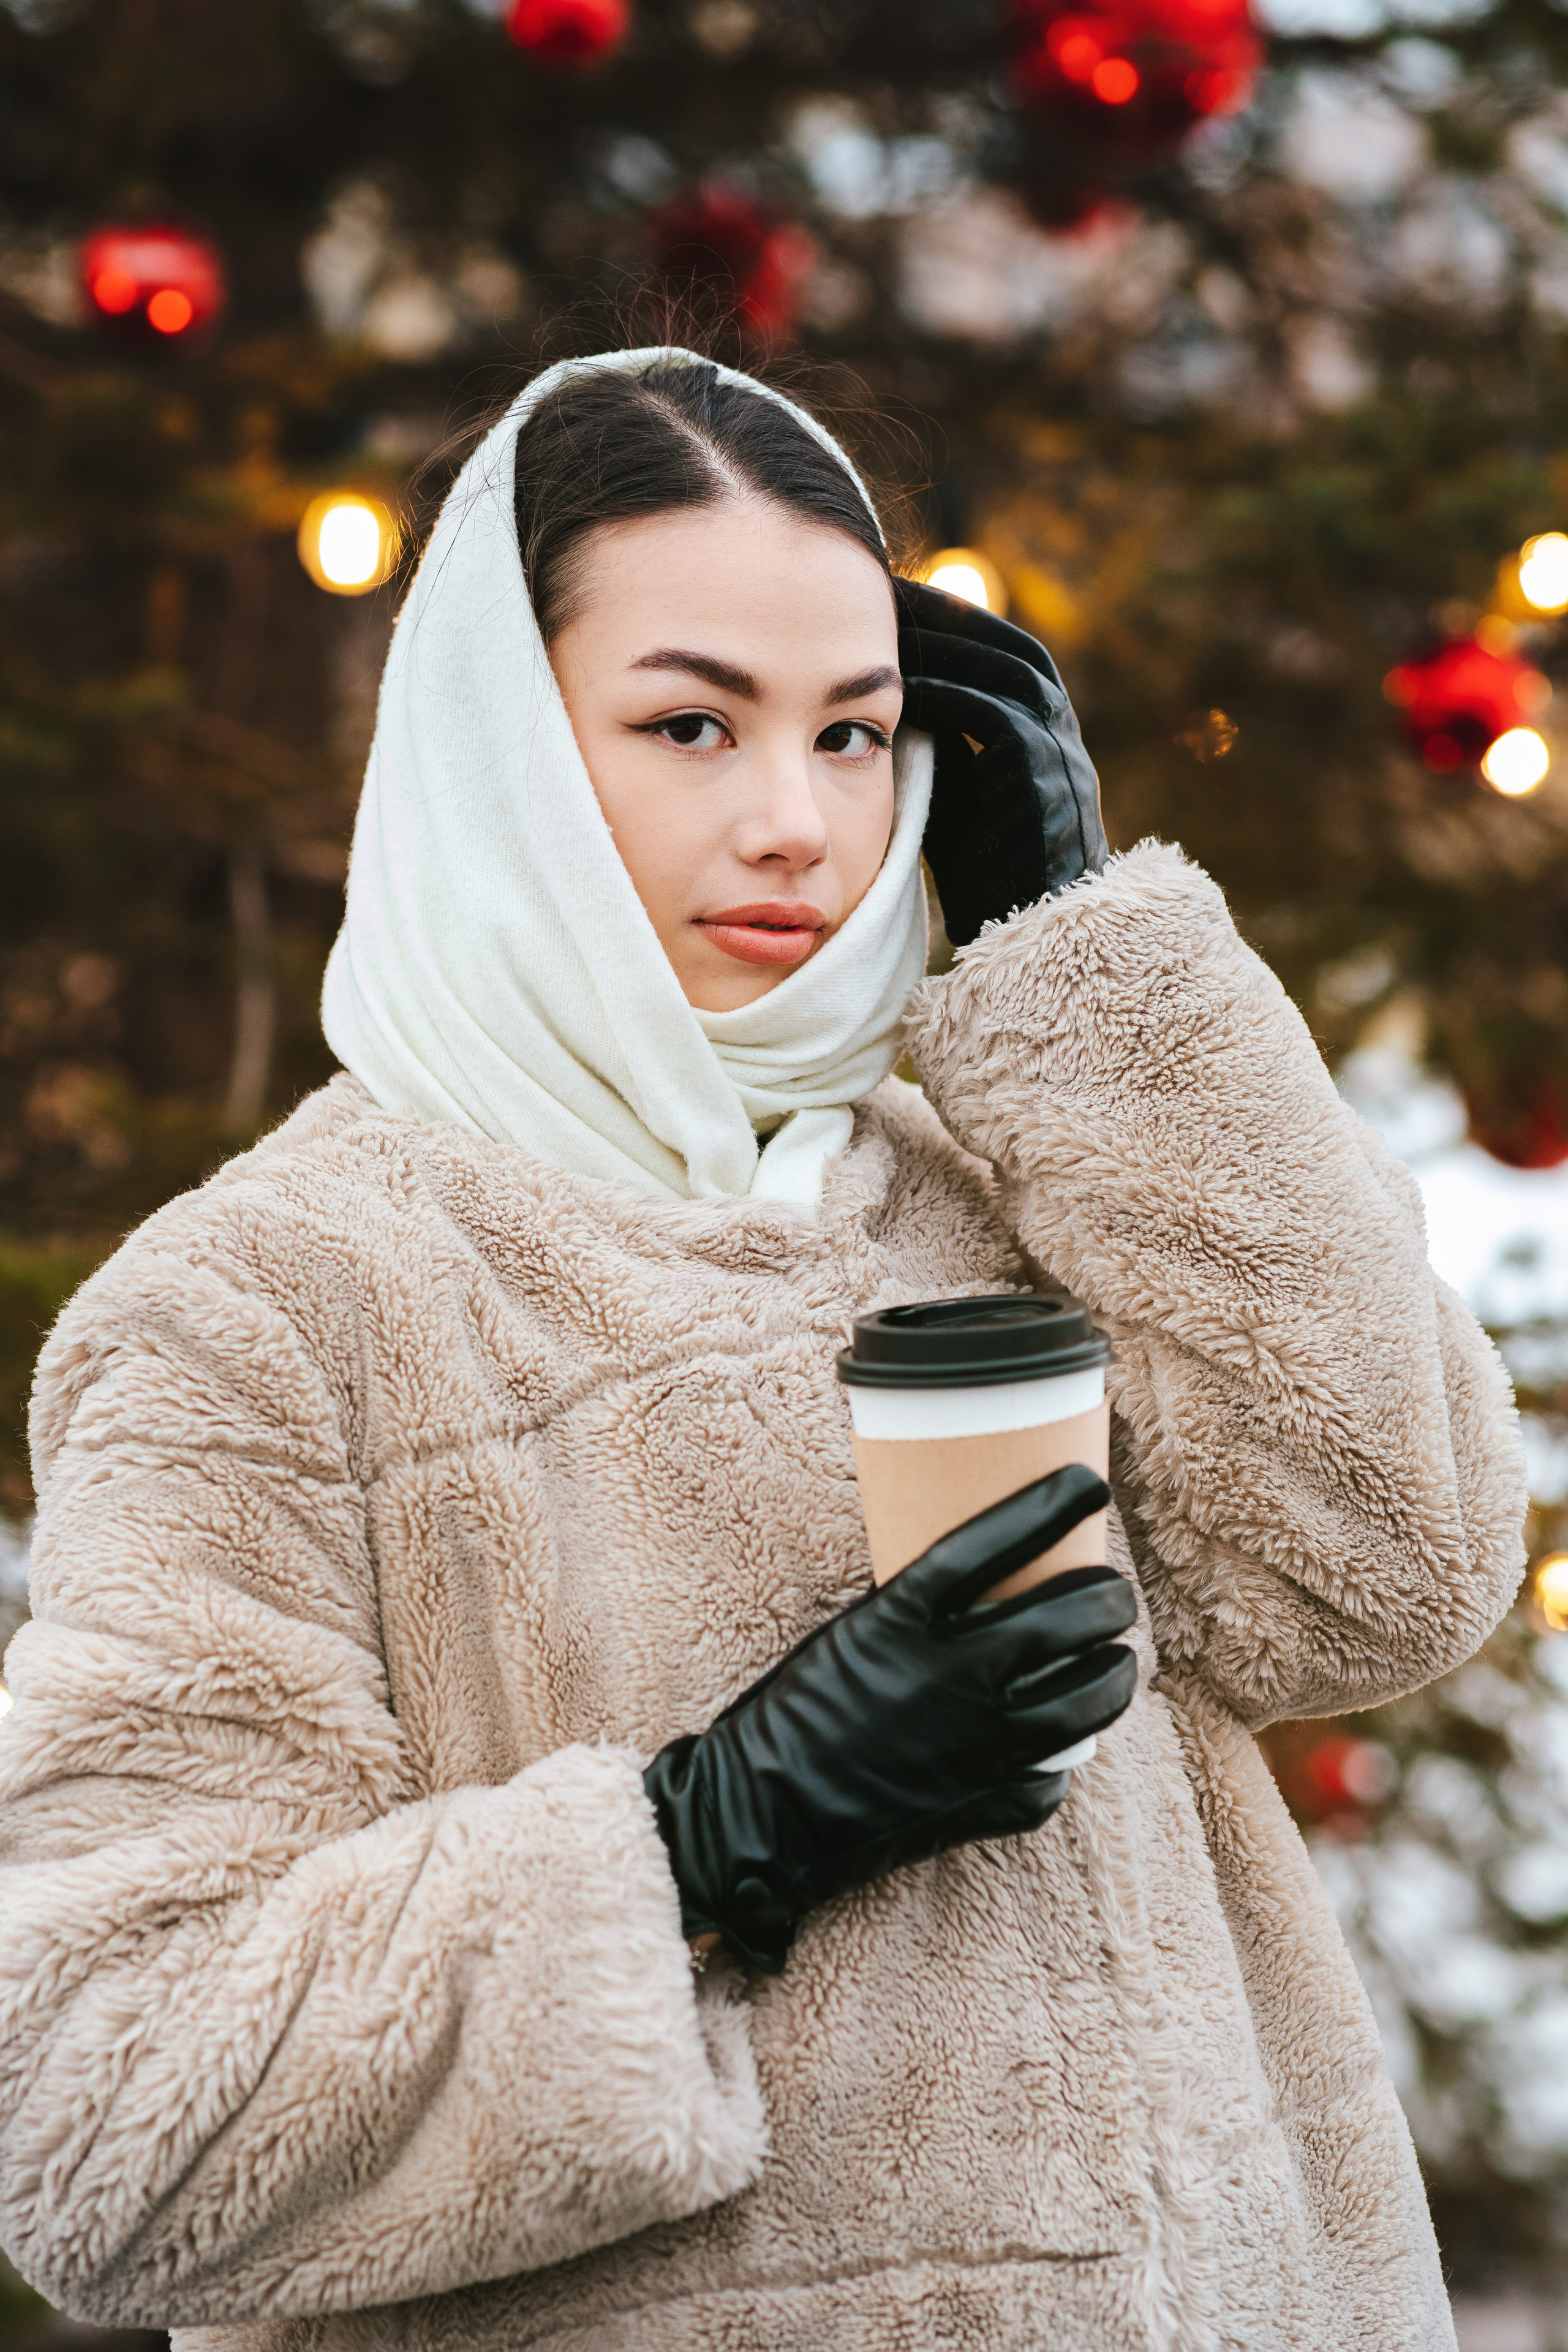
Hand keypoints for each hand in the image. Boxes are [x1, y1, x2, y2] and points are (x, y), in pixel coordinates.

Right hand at [643, 1464, 1137, 1972]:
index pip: (991, 1545)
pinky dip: (1062, 1758)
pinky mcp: (982, 1802)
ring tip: (1117, 1660)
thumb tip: (989, 1582)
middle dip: (1108, 1597)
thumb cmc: (796, 1711)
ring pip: (1084, 1702)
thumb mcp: (849, 1634)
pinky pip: (1050, 1776)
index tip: (1089, 1484)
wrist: (763, 1813)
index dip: (1048, 1508)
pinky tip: (1063, 1739)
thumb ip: (917, 1609)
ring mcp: (973, 1745)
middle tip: (1113, 1590)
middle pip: (1062, 1621)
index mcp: (900, 1622)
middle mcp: (947, 1677)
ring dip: (1116, 1674)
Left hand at [897, 577, 1107, 947]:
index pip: (1005, 653)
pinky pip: (994, 717)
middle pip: (1009, 646)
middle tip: (888, 589)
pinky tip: (900, 690)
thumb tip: (892, 705)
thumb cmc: (988, 878)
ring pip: (1007, 670)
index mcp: (1046, 733)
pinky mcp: (1043, 780)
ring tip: (888, 625)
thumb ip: (941, 750)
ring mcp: (1061, 753)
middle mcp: (1063, 733)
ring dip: (947, 642)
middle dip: (950, 613)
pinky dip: (947, 696)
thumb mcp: (959, 800)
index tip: (899, 600)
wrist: (1031, 946)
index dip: (956, 621)